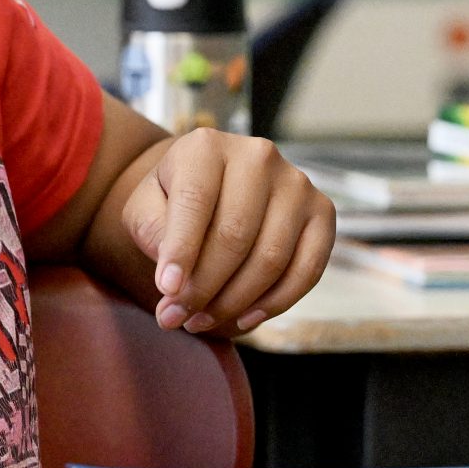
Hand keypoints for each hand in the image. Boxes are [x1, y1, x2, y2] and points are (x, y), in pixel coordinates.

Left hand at [122, 129, 335, 334]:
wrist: (211, 188)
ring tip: (200, 321)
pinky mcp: (322, 211)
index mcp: (207, 146)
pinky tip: (244, 319)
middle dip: (204, 287)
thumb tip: (175, 284)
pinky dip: (275, 303)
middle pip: (235, 235)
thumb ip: (153, 235)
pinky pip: (307, 269)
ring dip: (234, 302)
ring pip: (271, 257)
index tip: (166, 290)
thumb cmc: (172, 202)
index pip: (196, 201)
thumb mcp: (145, 209)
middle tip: (177, 317)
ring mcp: (296, 183)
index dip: (181, 250)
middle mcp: (258, 156)